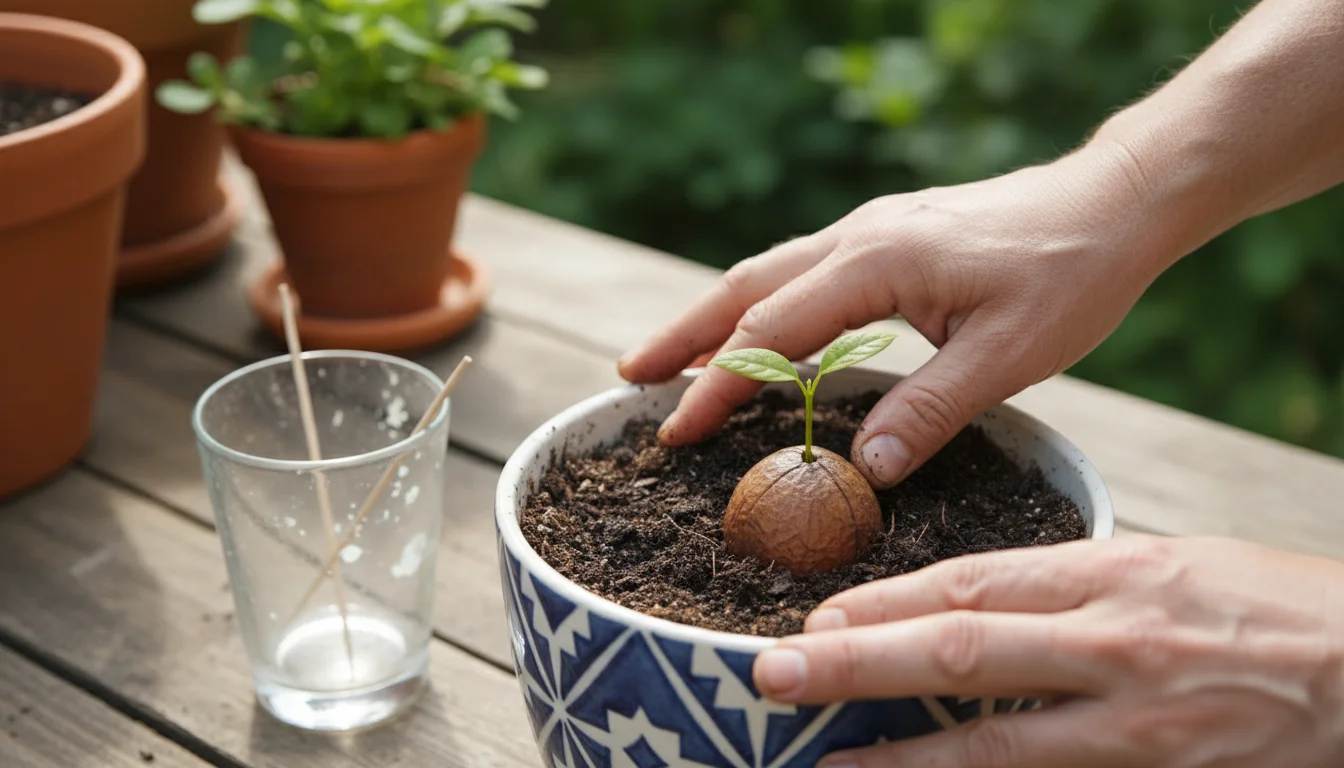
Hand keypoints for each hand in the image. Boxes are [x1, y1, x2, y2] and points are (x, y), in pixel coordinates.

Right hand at [617, 142, 1183, 488]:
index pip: (769, 333)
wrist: (1114, 201)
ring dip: (713, 317)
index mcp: (875, 263)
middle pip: (744, 288)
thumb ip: (929, 412)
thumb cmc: (1070, 275)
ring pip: (767, 274)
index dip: (716, 387)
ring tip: (669, 359)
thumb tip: (864, 474)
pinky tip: (758, 333)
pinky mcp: (889, 236)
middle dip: (682, 335)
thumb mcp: (1007, 356)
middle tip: (628, 379)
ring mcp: (870, 231)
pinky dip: (761, 307)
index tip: (673, 433)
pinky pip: (801, 272)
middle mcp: (858, 238)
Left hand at [749, 535, 1343, 766]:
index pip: (972, 583)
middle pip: (960, 649)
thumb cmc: (1280, 610)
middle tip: (775, 671)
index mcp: (1116, 572)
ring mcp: (1139, 723)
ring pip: (994, 741)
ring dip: (899, 751)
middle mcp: (1115, 643)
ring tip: (823, 757)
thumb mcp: (1178, 566)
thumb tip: (986, 603)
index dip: (886, 600)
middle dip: (857, 661)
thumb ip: (1080, 584)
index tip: (821, 614)